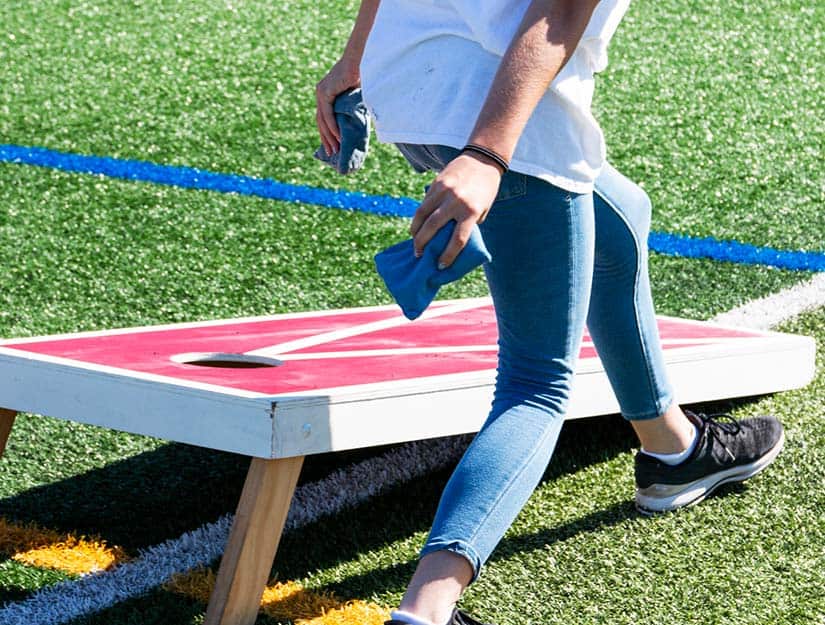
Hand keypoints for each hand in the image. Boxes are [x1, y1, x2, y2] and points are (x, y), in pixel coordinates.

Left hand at [315, 58, 360, 155]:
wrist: (361, 59)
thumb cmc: (363, 74)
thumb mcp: (355, 96)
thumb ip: (352, 108)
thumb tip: (358, 123)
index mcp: (326, 92)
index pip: (323, 117)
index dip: (326, 133)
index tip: (331, 146)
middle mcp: (320, 92)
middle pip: (320, 121)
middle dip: (325, 138)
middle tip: (331, 153)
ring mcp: (321, 92)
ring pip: (322, 120)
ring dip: (328, 136)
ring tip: (335, 149)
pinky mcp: (325, 92)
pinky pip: (327, 114)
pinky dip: (332, 126)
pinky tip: (337, 137)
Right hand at [410, 152, 501, 268]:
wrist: (483, 160)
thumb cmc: (486, 190)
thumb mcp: (482, 210)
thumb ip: (467, 223)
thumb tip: (448, 241)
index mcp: (472, 211)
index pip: (458, 239)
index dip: (448, 255)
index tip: (441, 265)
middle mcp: (456, 201)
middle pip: (433, 227)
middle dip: (422, 244)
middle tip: (419, 255)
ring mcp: (444, 191)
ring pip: (422, 214)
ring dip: (415, 231)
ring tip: (414, 242)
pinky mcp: (436, 183)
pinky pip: (424, 203)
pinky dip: (418, 217)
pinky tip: (417, 226)